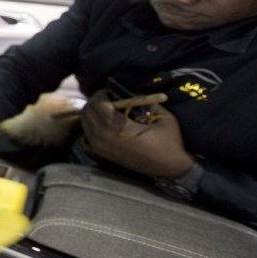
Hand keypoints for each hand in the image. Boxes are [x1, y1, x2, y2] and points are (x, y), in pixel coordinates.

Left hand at [80, 89, 194, 177]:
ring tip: (106, 109)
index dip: (101, 94)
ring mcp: (101, 148)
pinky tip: (104, 122)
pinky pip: (88, 134)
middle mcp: (105, 138)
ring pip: (85, 123)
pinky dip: (92, 124)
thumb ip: (143, 101)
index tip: (110, 91)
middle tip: (107, 98)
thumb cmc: (170, 140)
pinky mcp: (102, 154)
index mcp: (120, 128)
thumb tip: (128, 91)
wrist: (171, 167)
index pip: (98, 104)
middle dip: (95, 102)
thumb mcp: (162, 115)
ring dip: (92, 112)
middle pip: (87, 112)